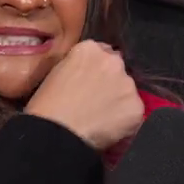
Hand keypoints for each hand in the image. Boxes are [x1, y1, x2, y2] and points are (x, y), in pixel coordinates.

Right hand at [24, 40, 144, 149]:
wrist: (56, 134)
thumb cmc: (46, 107)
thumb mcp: (56, 73)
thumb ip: (76, 66)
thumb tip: (86, 73)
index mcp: (90, 49)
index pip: (100, 53)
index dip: (95, 71)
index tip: (89, 83)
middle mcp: (113, 61)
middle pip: (117, 70)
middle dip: (109, 82)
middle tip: (95, 101)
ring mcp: (128, 84)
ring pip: (127, 91)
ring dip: (118, 101)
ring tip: (101, 118)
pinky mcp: (137, 107)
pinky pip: (133, 112)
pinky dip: (125, 120)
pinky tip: (109, 129)